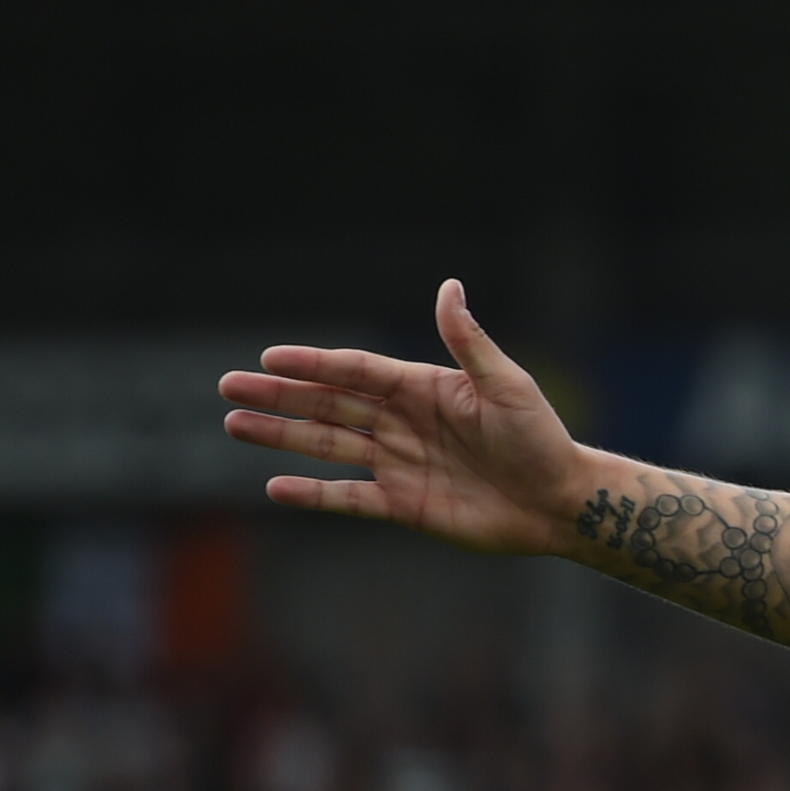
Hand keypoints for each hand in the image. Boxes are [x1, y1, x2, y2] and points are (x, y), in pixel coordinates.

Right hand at [220, 280, 598, 555]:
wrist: (561, 501)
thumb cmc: (542, 438)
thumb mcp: (506, 385)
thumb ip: (468, 341)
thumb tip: (449, 286)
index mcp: (422, 388)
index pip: (356, 370)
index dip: (313, 363)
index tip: (270, 357)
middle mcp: (402, 422)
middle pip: (328, 404)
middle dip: (279, 396)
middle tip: (228, 387)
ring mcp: (399, 463)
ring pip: (327, 446)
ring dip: (281, 436)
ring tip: (235, 424)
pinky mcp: (403, 504)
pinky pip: (349, 498)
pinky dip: (313, 494)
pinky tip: (275, 486)